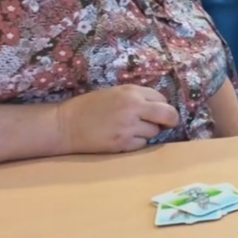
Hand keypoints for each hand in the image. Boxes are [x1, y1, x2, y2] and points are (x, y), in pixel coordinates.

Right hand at [56, 85, 179, 153]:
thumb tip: (159, 106)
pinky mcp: (122, 144)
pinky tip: (123, 138)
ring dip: (148, 132)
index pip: (161, 98)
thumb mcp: (115, 93)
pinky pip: (142, 145)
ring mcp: (128, 127)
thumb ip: (137, 97)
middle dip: (171, 120)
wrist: (66, 124)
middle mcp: (133, 108)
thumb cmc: (89, 106)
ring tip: (131, 129)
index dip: (161, 105)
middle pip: (168, 114)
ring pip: (154, 132)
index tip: (158, 110)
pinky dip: (137, 143)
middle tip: (167, 123)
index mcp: (131, 92)